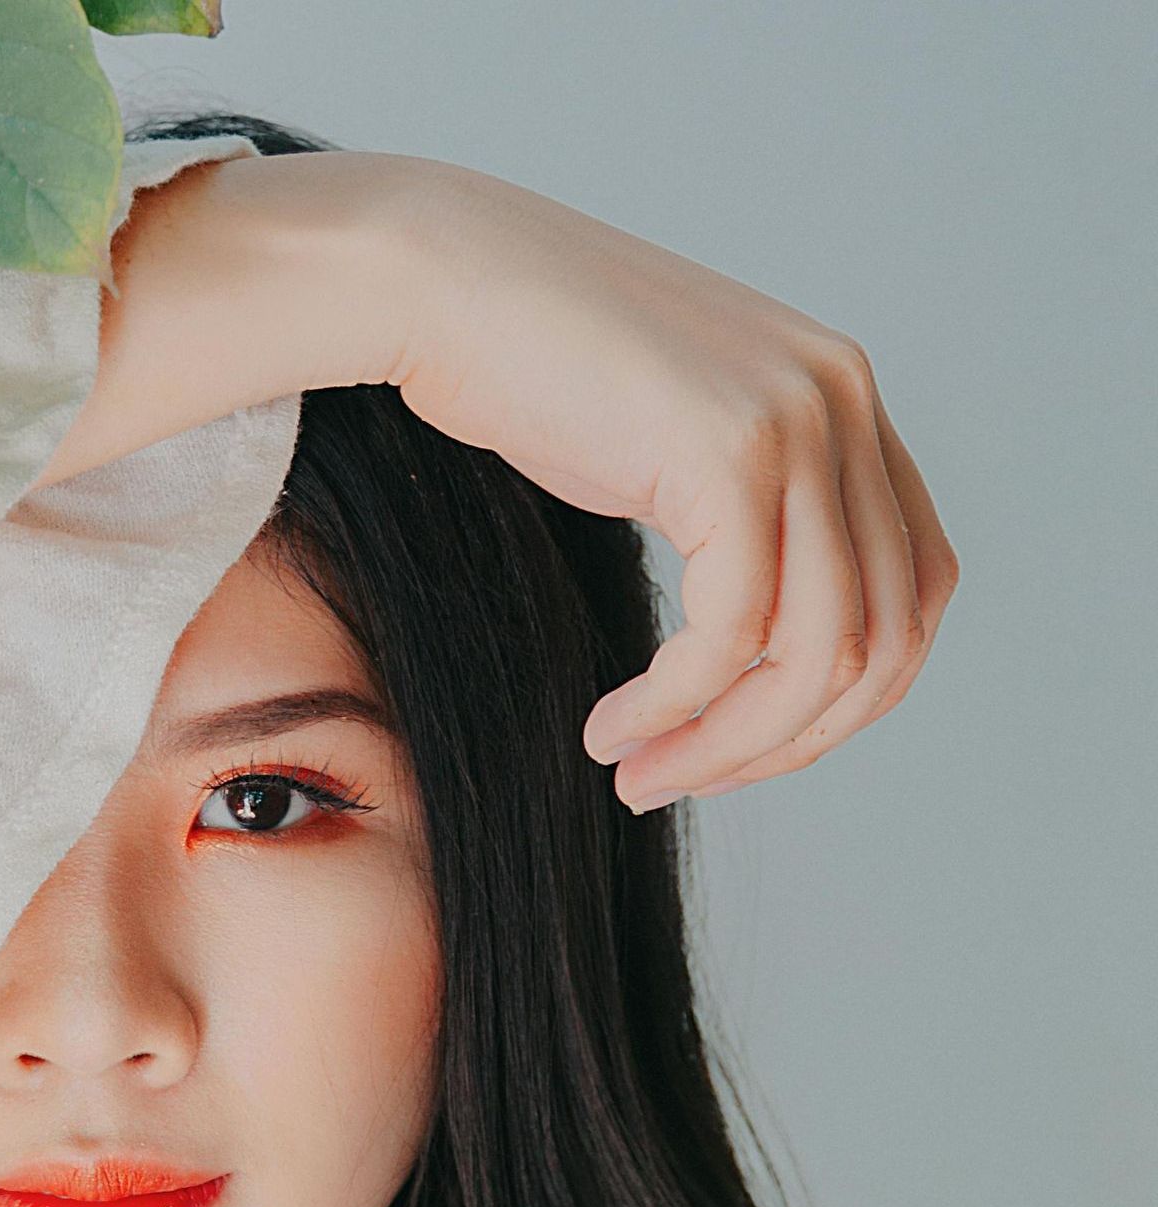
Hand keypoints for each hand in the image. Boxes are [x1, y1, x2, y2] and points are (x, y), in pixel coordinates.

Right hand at [380, 157, 959, 811]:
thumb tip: (765, 645)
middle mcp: (846, 404)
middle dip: (785, 744)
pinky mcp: (729, 451)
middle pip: (884, 639)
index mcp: (845, 404)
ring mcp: (799, 420)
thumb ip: (744, 518)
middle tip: (679, 781)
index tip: (735, 748)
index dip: (836, 704)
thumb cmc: (526, 368)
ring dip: (728, 745)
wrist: (439, 280)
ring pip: (817, 653)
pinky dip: (675, 708)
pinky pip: (732, 634)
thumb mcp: (667, 448)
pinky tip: (612, 728)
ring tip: (640, 773)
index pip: (912, 594)